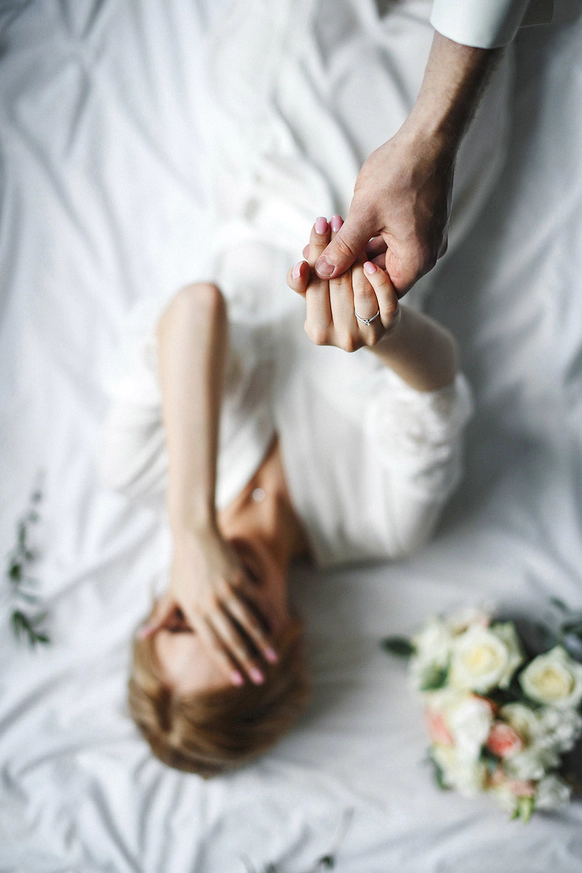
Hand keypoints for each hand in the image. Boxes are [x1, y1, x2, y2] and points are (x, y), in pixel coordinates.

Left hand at [139, 526, 277, 685]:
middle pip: (232, 639)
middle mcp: (210, 605)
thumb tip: (142, 636)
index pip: (212, 645)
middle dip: (247, 661)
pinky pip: (257, 601)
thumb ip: (160, 617)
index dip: (226, 664)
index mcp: (193, 612)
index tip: (237, 682)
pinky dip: (268, 615)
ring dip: (262, 643)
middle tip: (259, 679)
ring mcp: (226, 591)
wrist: (193, 535)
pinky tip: (278, 627)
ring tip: (273, 659)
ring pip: (248, 623)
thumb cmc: (181, 566)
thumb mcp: (170, 594)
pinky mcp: (239, 578)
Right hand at [287, 215, 399, 352]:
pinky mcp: (390, 327)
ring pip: (361, 292)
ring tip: (354, 231)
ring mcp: (368, 335)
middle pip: (337, 287)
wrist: (373, 321)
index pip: (314, 286)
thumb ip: (304, 281)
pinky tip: (371, 263)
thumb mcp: (317, 292)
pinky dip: (379, 280)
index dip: (316, 253)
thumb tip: (299, 267)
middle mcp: (342, 339)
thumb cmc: (338, 302)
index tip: (318, 224)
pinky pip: (386, 300)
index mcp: (317, 332)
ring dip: (358, 259)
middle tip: (336, 219)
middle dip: (336, 248)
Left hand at [311, 126, 453, 295]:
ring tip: (328, 246)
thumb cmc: (400, 171)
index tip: (329, 281)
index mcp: (417, 260)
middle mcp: (426, 254)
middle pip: (383, 275)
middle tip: (322, 263)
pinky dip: (370, 239)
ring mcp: (426, 238)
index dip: (354, 290)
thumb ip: (343, 247)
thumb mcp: (364, 213)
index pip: (383, 294)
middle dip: (351, 269)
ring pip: (385, 257)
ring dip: (358, 252)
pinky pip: (392, 241)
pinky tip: (345, 231)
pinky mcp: (422, 224)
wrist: (430, 136)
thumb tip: (322, 272)